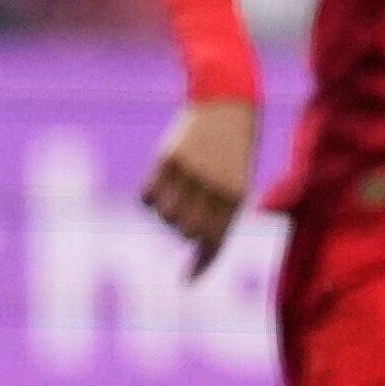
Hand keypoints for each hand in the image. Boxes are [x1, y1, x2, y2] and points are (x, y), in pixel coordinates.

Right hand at [143, 95, 258, 266]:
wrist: (227, 101)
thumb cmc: (235, 151)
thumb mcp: (238, 182)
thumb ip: (219, 219)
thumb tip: (194, 268)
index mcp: (237, 194)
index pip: (215, 240)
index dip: (201, 265)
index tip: (186, 283)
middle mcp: (213, 186)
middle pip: (184, 231)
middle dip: (184, 228)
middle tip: (191, 209)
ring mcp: (189, 172)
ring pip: (163, 216)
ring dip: (166, 213)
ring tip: (179, 194)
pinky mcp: (167, 159)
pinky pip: (146, 197)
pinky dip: (150, 198)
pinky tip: (162, 184)